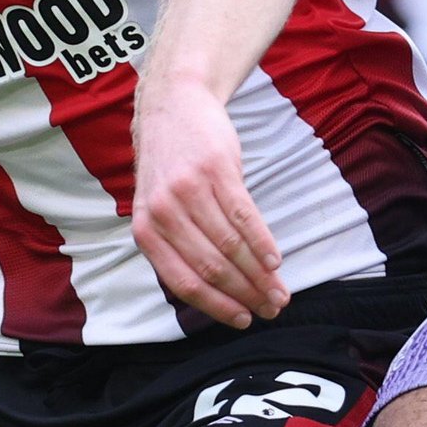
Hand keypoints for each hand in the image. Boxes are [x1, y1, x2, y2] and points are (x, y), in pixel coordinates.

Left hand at [130, 73, 286, 329]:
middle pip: (212, 267)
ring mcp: (189, 191)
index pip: (184, 282)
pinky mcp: (216, 170)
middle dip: (246, 294)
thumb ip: (178, 246)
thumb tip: (217, 292)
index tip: (243, 321)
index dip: (217, 306)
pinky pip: (244, 216)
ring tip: (280, 291)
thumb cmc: (171, 166)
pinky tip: (276, 261)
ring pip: (231, 246)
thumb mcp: (158, 208)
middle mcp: (163, 213)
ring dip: (260, 275)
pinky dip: (263, 244)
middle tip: (272, 309)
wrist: (173, 106)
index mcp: (146, 231)